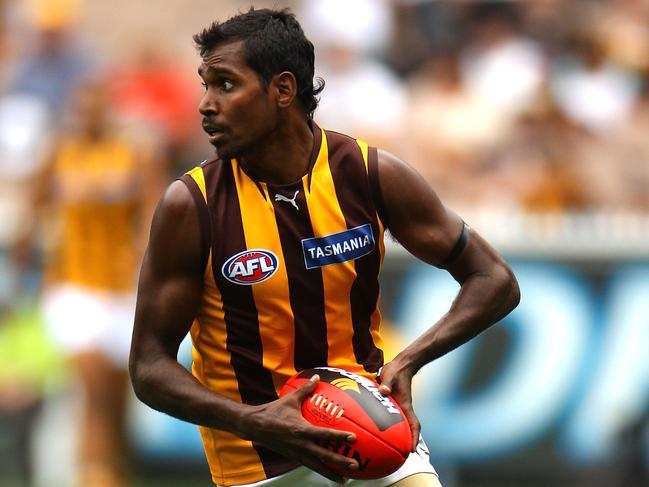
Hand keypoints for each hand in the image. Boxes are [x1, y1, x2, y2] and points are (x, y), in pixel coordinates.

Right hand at [243, 375, 357, 482]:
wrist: (254, 426)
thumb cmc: (273, 411)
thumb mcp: (290, 399)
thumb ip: (306, 388)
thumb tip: (317, 376)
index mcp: (302, 430)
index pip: (324, 435)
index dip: (339, 437)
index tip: (353, 438)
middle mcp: (301, 445)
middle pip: (324, 457)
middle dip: (340, 462)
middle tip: (355, 466)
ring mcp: (297, 453)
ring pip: (317, 466)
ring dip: (331, 473)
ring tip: (344, 479)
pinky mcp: (293, 457)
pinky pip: (309, 465)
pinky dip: (320, 470)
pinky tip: (328, 473)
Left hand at [377, 359, 419, 451]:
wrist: (402, 365)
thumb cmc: (396, 370)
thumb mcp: (390, 375)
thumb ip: (386, 383)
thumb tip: (383, 391)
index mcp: (405, 405)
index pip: (413, 424)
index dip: (414, 438)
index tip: (412, 450)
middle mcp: (405, 408)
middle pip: (410, 429)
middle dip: (409, 443)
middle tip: (404, 457)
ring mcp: (401, 407)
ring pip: (404, 425)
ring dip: (402, 437)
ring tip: (394, 450)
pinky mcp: (395, 404)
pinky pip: (395, 419)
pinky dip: (392, 427)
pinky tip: (381, 432)